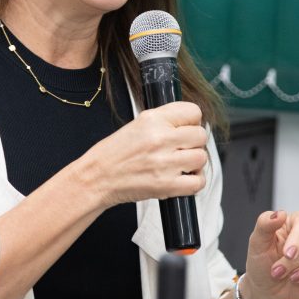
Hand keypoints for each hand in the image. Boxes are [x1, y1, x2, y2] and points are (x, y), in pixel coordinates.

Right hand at [81, 101, 207, 206]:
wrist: (97, 178)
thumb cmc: (114, 153)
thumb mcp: (137, 124)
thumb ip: (165, 120)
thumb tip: (191, 123)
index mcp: (153, 120)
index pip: (193, 112)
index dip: (191, 121)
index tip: (185, 129)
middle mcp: (160, 139)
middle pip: (200, 135)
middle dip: (193, 143)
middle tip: (181, 149)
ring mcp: (165, 163)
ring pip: (201, 157)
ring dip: (194, 163)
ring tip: (180, 164)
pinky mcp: (166, 186)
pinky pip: (198, 182)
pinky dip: (195, 182)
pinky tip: (183, 178)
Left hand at [240, 210, 298, 298]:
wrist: (266, 289)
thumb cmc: (262, 262)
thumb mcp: (257, 243)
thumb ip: (265, 224)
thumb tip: (279, 213)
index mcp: (296, 222)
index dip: (298, 240)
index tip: (287, 254)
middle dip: (297, 261)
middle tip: (278, 272)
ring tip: (294, 278)